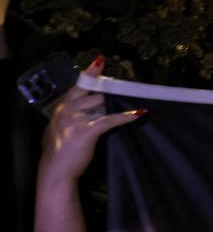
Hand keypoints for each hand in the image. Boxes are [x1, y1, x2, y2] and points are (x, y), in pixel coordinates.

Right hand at [38, 56, 145, 186]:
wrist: (55, 169)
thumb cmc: (59, 150)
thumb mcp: (59, 126)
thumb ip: (69, 114)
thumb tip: (84, 107)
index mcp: (62, 106)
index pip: (79, 85)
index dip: (91, 73)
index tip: (100, 61)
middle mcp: (67, 109)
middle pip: (95, 93)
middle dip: (107, 97)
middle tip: (119, 98)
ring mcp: (76, 119)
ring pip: (102, 104)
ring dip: (112, 109)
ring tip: (118, 115)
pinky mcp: (87, 131)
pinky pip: (110, 120)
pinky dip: (125, 117)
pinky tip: (137, 114)